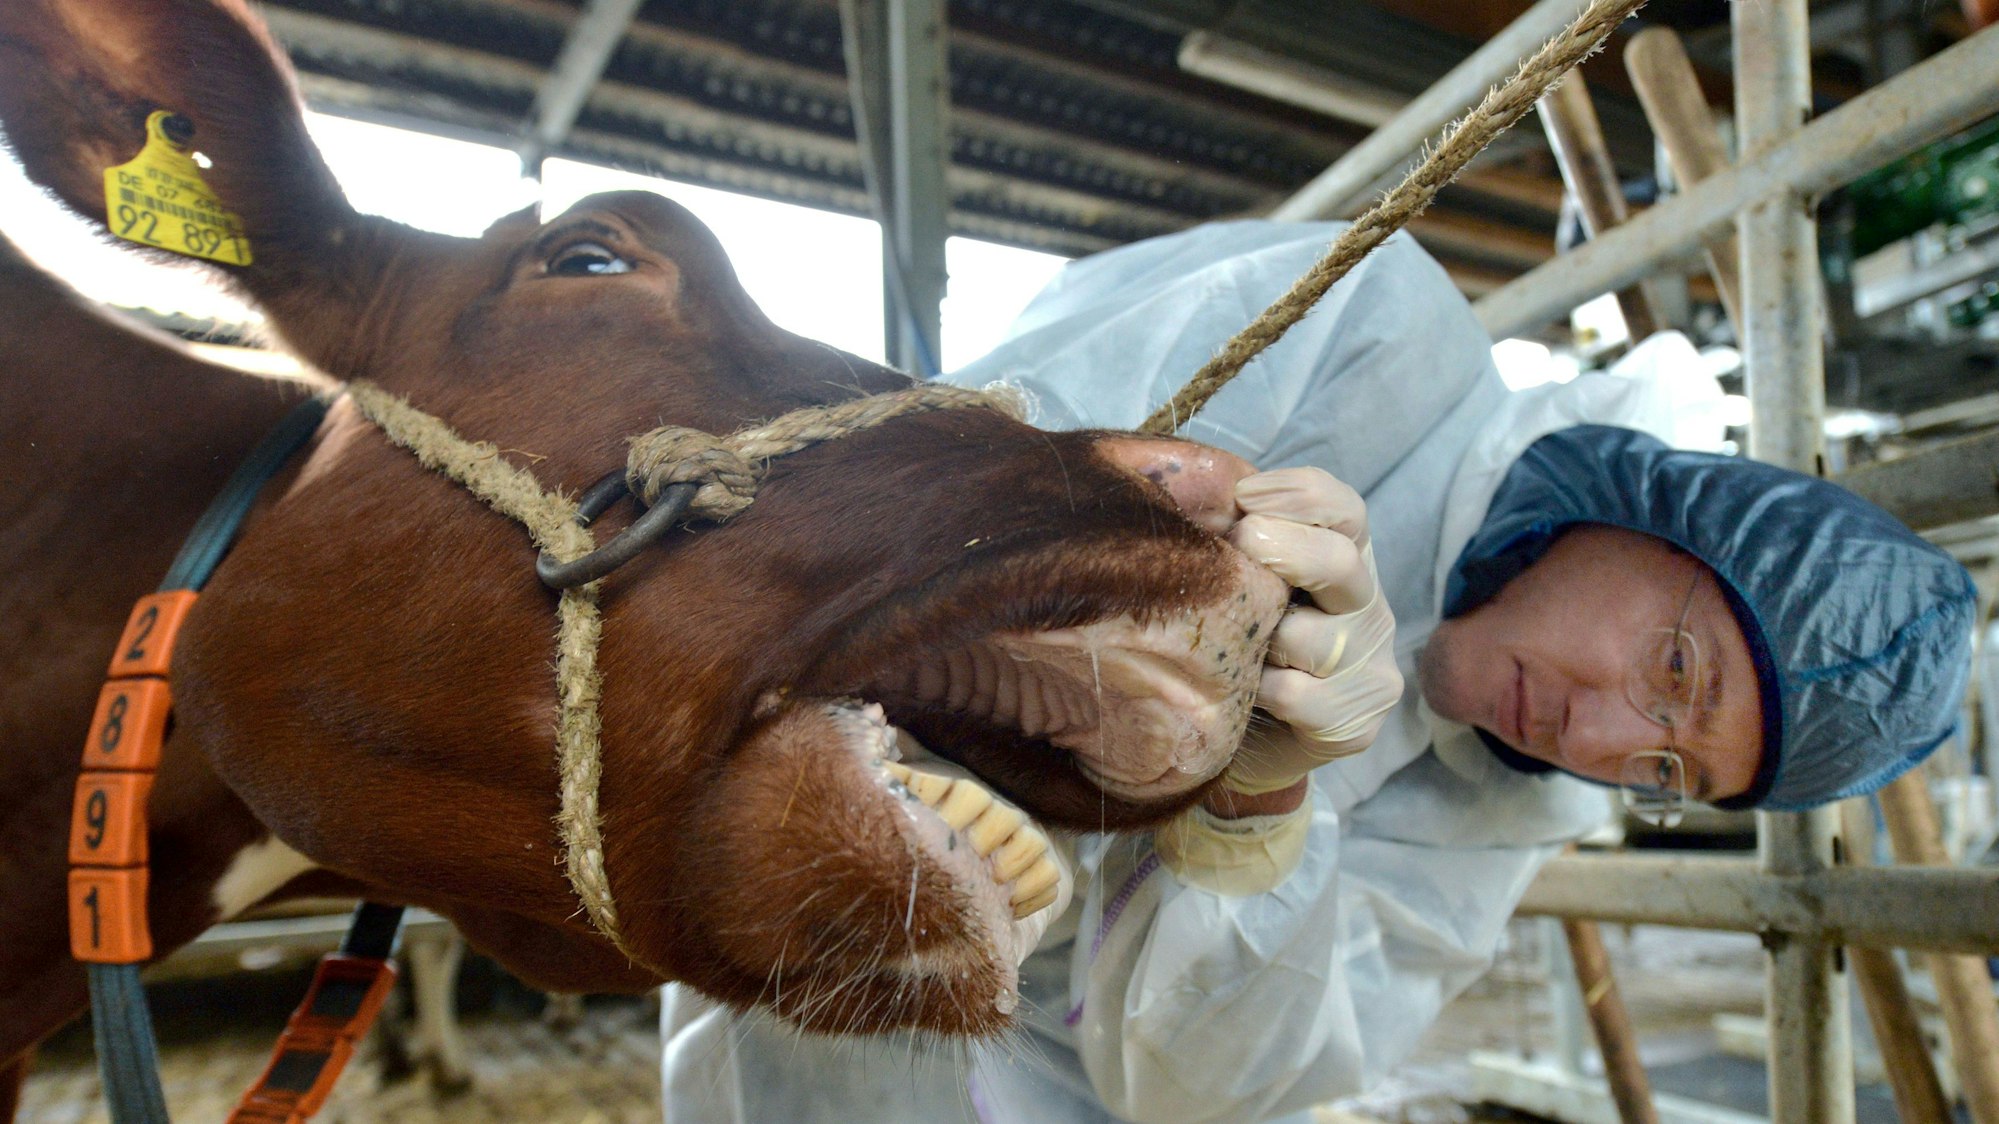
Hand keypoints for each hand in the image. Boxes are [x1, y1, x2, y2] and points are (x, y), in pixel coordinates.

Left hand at [1221, 467, 1402, 795]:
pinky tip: (1241, 695)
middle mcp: (1366, 606)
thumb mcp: (1233, 581)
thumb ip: (1228, 537)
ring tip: (1229, 647)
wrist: (1239, 746)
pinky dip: (1258, 692)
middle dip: (1281, 549)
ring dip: (1258, 637)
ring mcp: (1369, 666)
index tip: (1243, 497)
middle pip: (1340, 561)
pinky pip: (1296, 696)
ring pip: (1309, 636)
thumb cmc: (1233, 644)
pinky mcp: (1355, 723)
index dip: (1299, 494)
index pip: (1344, 509)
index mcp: (1342, 558)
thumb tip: (1189, 493)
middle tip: (1237, 549)